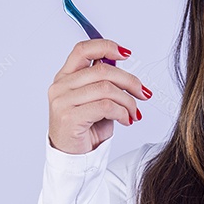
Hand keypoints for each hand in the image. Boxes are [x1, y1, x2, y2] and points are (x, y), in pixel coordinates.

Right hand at [47, 39, 149, 154]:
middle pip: (102, 70)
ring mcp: (63, 101)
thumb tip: (123, 64)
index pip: (83, 50)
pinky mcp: (70, 117)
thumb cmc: (85, 128)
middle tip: (143, 93)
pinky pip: (106, 106)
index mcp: (65, 77)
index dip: (106, 47)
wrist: (74, 157)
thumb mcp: (96, 100)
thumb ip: (103, 81)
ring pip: (107, 89)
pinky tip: (126, 120)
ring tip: (134, 112)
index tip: (126, 54)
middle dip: (129, 81)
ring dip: (128, 101)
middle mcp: (61, 86)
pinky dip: (122, 112)